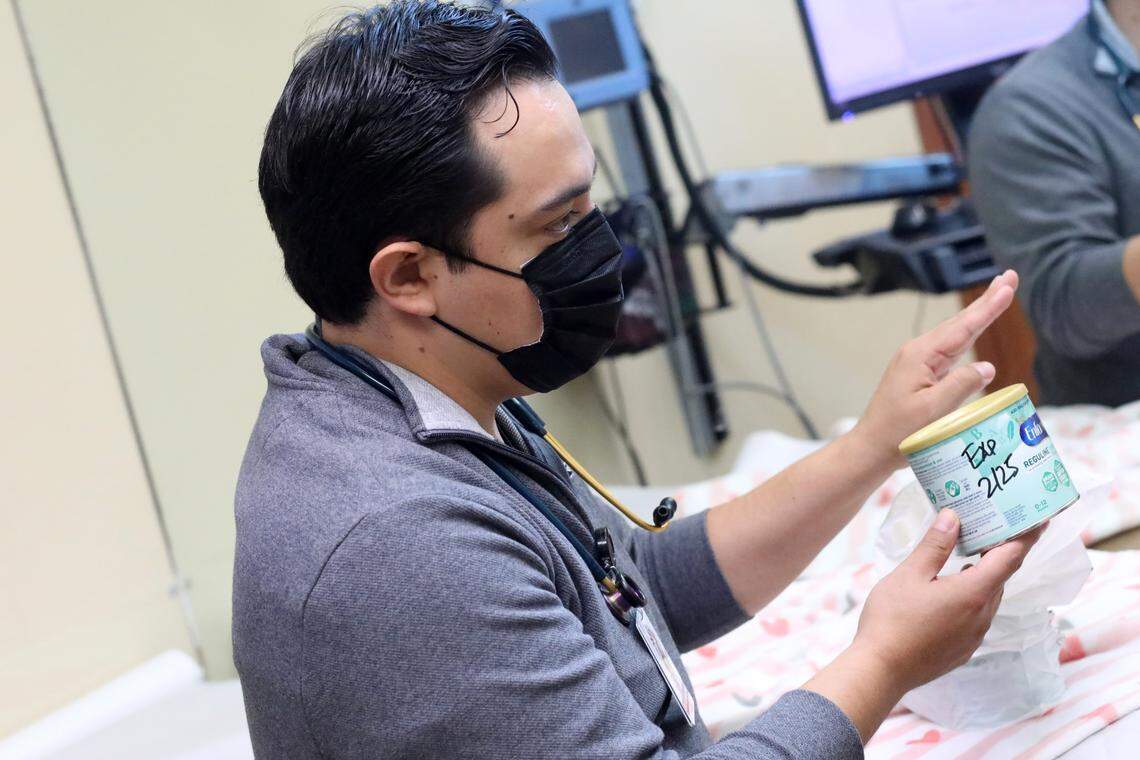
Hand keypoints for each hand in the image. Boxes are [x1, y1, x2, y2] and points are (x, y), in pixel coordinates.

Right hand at [850, 508, 1041, 694]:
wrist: (879, 670)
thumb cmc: (892, 619)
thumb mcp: (909, 574)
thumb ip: (934, 545)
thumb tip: (952, 516)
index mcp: (973, 593)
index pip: (1010, 558)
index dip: (1026, 537)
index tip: (1039, 520)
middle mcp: (982, 616)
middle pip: (1000, 578)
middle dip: (999, 553)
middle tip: (990, 529)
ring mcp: (974, 636)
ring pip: (988, 598)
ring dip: (984, 577)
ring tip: (967, 557)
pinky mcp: (963, 649)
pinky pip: (977, 617)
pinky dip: (972, 598)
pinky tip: (949, 592)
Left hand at [854, 270, 1018, 467]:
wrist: (871, 448)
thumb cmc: (898, 434)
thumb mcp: (933, 411)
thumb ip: (961, 386)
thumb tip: (987, 367)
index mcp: (920, 356)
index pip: (963, 327)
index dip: (988, 306)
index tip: (1008, 284)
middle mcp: (918, 354)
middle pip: (959, 324)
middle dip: (986, 301)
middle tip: (1009, 277)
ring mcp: (918, 364)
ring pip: (955, 335)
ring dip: (977, 317)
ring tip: (997, 296)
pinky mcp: (919, 376)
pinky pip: (949, 352)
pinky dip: (966, 337)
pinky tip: (972, 332)